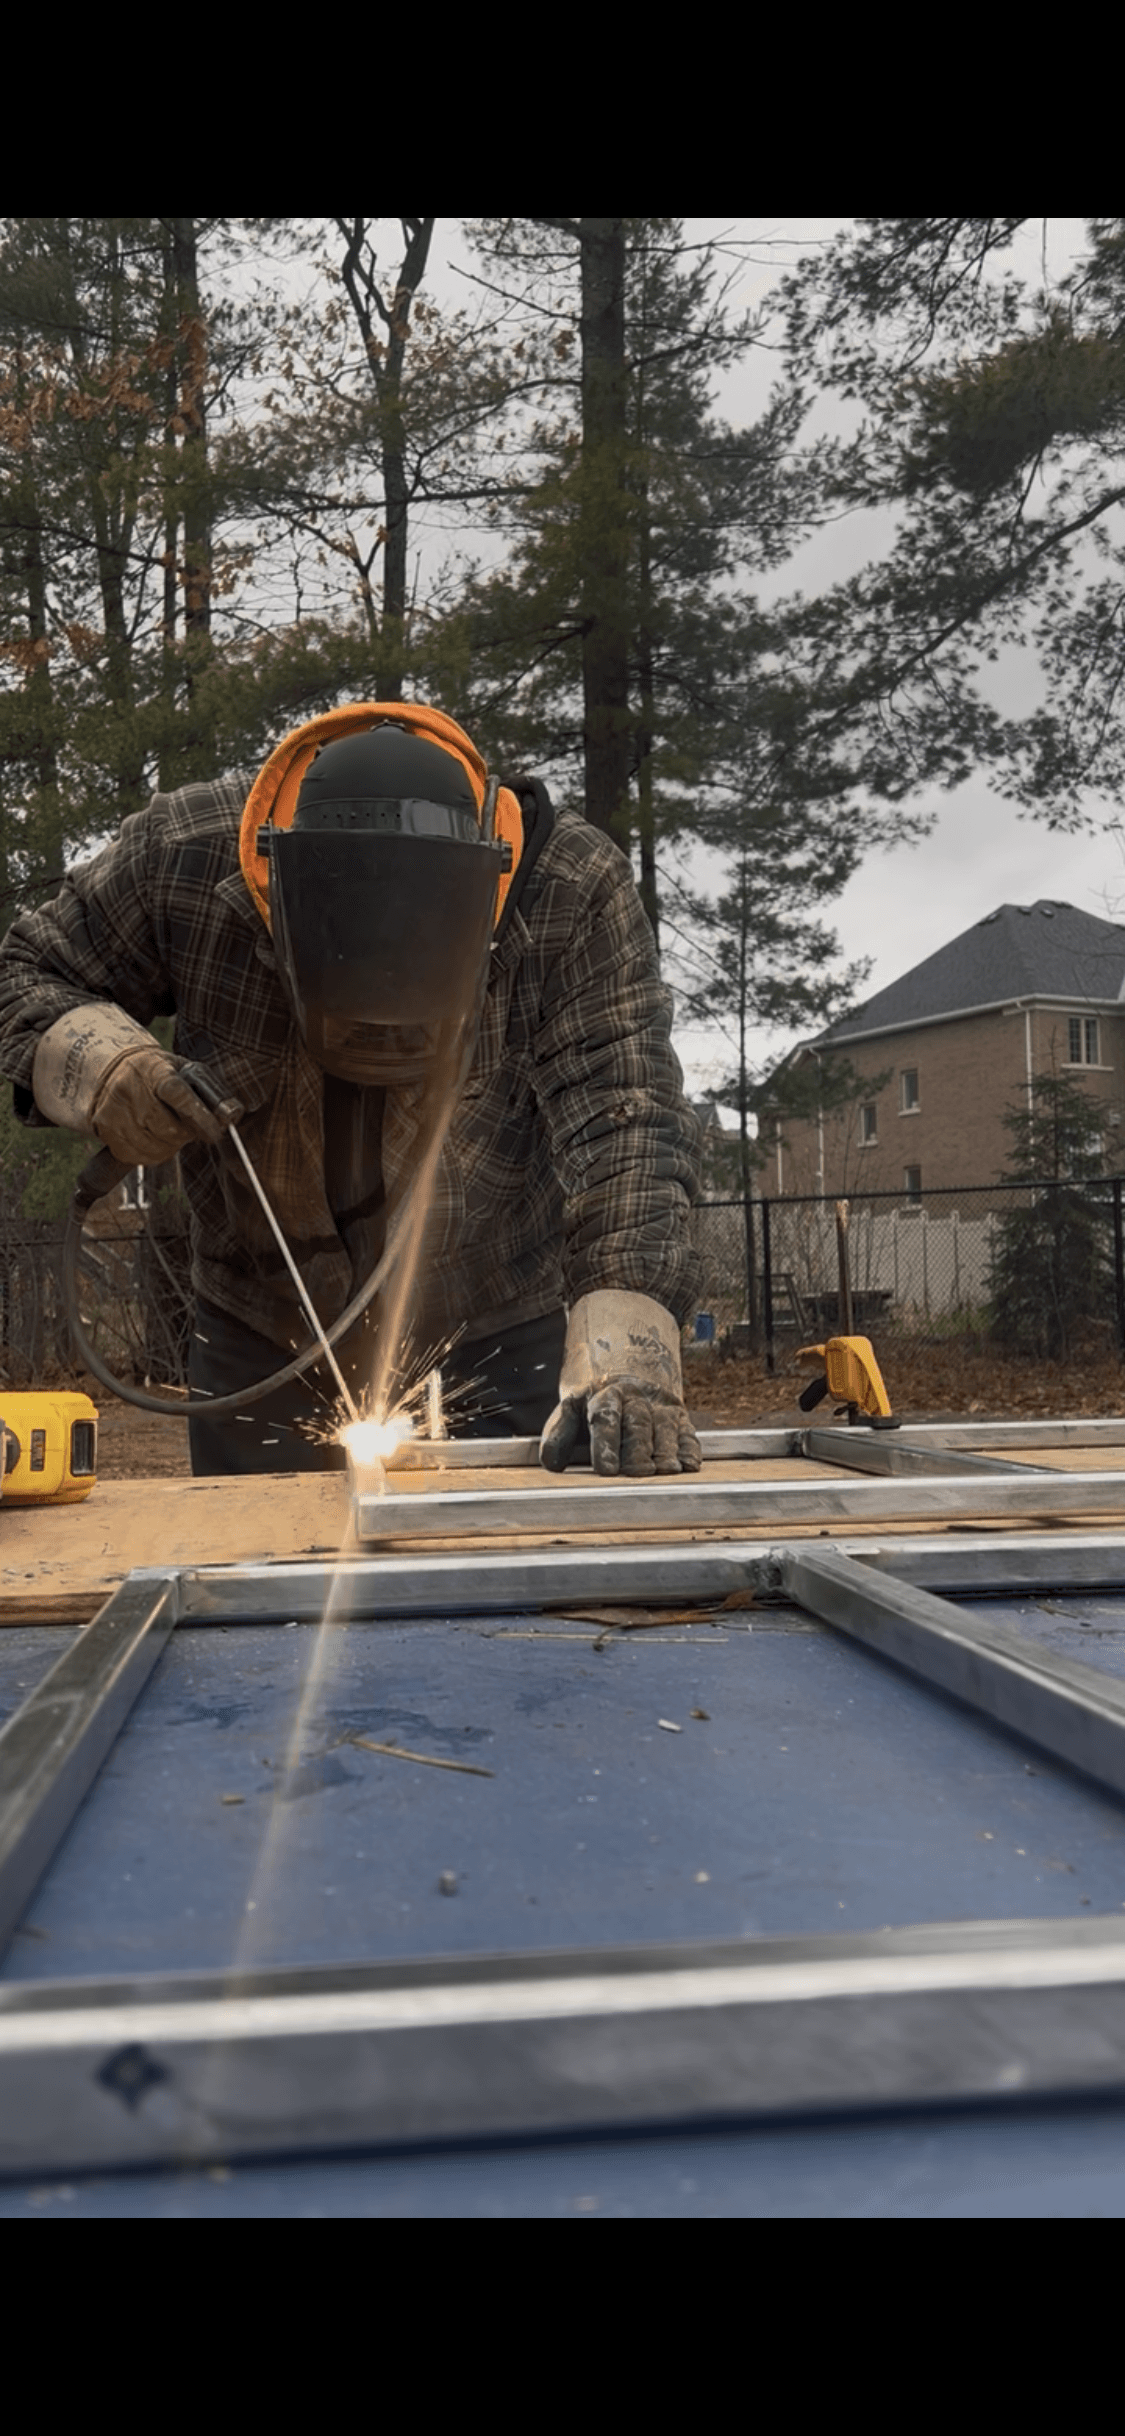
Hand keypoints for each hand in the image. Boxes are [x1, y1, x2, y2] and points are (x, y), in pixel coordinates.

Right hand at [32, 1003, 228, 1164]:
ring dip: (169, 1146)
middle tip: (189, 1128)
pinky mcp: (105, 1130)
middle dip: (185, 1134)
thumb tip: (227, 1117)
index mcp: (154, 1070)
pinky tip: (153, 1140)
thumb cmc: (156, 1074)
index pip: (178, 1094)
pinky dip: (151, 1154)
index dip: (199, 1116)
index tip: (214, 1131)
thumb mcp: (179, 1070)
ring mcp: (114, 1111)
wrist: (112, 1070)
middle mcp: (130, 1089)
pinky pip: (137, 1156)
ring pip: (154, 1146)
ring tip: (169, 1131)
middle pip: (168, 1128)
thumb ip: (202, 1091)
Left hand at [539, 1291, 701, 1477]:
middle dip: (638, 1450)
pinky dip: (690, 1449)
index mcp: (605, 1395)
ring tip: (665, 1471)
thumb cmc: (594, 1406)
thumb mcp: (572, 1410)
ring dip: (667, 1451)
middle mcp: (635, 1399)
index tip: (606, 1469)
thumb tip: (550, 1461)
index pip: (605, 1418)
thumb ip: (558, 1434)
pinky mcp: (680, 1419)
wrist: (627, 1378)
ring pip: (665, 1428)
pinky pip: (688, 1433)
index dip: (606, 1444)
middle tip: (637, 1473)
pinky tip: (689, 1466)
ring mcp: (660, 1408)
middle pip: (638, 1424)